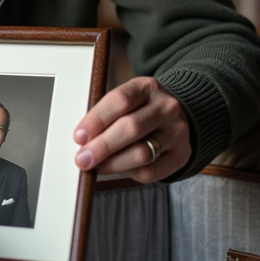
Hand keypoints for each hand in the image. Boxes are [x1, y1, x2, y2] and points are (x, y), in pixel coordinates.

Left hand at [72, 77, 190, 182]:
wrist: (178, 118)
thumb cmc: (141, 110)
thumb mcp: (128, 100)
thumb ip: (107, 115)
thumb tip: (83, 140)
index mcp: (147, 88)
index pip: (120, 100)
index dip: (96, 120)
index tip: (79, 136)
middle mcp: (166, 108)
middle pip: (131, 128)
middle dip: (102, 146)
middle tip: (83, 158)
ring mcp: (177, 133)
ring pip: (142, 153)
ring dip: (113, 163)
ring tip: (96, 165)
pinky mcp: (180, 156)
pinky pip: (150, 171)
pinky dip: (128, 172)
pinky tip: (117, 168)